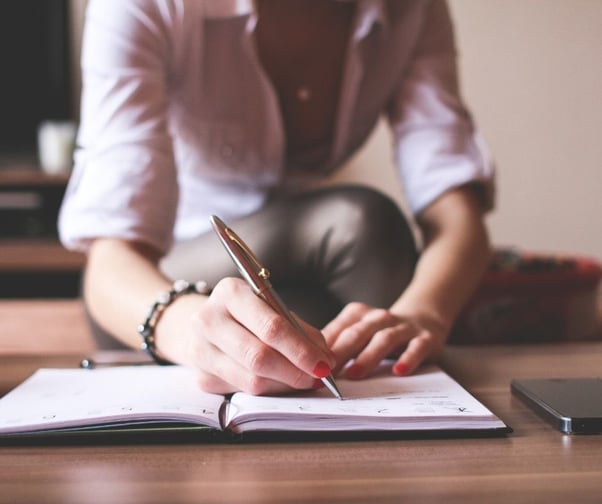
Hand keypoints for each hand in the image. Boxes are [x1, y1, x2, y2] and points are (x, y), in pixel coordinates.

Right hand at [182, 277, 336, 394]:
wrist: (208, 322)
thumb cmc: (248, 313)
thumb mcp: (272, 307)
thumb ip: (299, 329)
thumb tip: (326, 359)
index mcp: (231, 293)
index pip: (271, 327)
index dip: (301, 350)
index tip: (324, 364)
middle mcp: (209, 320)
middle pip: (259, 357)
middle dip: (295, 372)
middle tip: (318, 377)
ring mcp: (200, 350)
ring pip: (252, 380)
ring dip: (285, 385)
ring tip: (304, 381)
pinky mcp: (201, 377)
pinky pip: (243, 391)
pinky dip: (269, 391)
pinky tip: (280, 384)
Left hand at [322, 302, 447, 378]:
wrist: (424, 318)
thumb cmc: (381, 332)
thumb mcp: (359, 333)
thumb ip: (338, 344)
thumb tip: (308, 364)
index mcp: (358, 314)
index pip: (337, 330)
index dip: (323, 348)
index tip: (310, 365)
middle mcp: (379, 318)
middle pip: (356, 333)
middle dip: (340, 353)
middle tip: (326, 373)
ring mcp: (402, 327)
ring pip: (383, 339)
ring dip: (368, 357)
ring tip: (354, 373)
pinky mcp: (424, 338)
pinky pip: (416, 348)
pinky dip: (407, 359)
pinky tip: (398, 371)